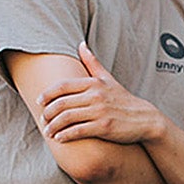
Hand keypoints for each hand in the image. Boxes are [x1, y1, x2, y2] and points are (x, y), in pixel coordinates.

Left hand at [38, 40, 169, 145]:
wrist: (145, 119)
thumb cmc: (123, 99)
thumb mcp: (108, 78)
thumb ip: (92, 62)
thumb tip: (81, 44)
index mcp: (93, 83)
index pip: (62, 86)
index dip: (47, 94)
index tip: (39, 101)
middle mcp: (95, 95)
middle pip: (62, 103)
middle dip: (48, 113)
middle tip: (43, 120)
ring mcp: (100, 111)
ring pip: (67, 118)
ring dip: (53, 126)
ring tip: (48, 132)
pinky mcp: (104, 127)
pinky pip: (78, 131)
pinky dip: (66, 135)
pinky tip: (59, 139)